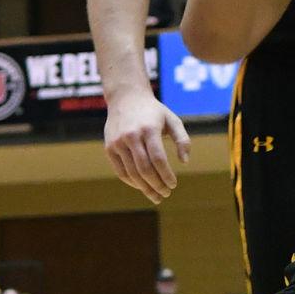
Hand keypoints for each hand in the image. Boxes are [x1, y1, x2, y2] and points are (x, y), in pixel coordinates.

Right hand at [105, 86, 190, 203]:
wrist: (125, 97)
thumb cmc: (153, 112)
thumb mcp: (172, 120)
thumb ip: (182, 139)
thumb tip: (184, 162)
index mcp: (149, 129)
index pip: (158, 159)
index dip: (166, 175)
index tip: (173, 185)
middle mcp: (131, 136)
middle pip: (144, 169)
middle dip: (157, 185)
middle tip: (166, 194)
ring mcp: (118, 142)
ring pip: (132, 173)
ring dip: (145, 188)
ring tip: (156, 196)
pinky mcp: (109, 147)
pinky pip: (121, 171)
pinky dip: (132, 182)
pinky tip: (142, 187)